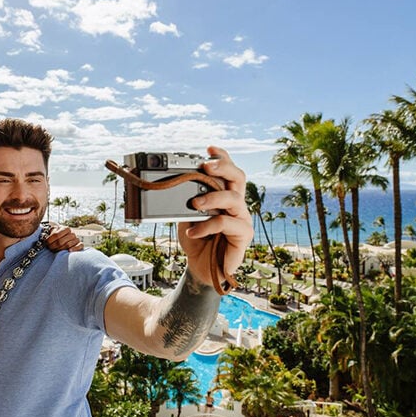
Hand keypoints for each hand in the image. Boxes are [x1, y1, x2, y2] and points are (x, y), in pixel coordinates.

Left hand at [46, 224, 83, 251]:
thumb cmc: (58, 236)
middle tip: (49, 248)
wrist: (66, 239)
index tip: (46, 244)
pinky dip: (74, 248)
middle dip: (53, 246)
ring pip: (68, 244)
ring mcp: (76, 239)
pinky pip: (79, 246)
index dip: (50, 240)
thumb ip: (51, 232)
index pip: (56, 234)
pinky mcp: (80, 245)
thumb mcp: (54, 231)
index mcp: (66, 228)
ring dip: (60, 249)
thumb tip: (46, 238)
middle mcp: (72, 233)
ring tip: (54, 251)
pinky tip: (69, 251)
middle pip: (61, 241)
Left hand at [178, 146, 253, 286]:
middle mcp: (236, 204)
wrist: (200, 268)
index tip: (208, 148)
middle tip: (206, 166)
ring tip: (194, 204)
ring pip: (234, 199)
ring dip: (213, 198)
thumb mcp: (185, 216)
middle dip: (223, 167)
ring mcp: (242, 219)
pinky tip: (192, 231)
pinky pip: (226, 223)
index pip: (228, 171)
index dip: (221, 157)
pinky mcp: (243, 235)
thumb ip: (186, 200)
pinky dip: (206, 225)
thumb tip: (172, 184)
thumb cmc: (196, 240)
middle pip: (238, 177)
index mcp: (224, 195)